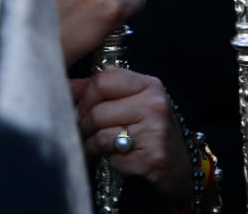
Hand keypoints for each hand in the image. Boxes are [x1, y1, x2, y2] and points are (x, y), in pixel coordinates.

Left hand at [72, 68, 190, 202]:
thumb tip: (65, 86)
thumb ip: (101, 91)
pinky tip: (117, 160)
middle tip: (84, 132)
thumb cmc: (152, 130)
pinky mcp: (153, 158)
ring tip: (94, 148)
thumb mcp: (134, 103)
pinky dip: (110, 162)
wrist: (182, 167)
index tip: (81, 109)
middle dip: (84, 126)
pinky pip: (113, 159)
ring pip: (101, 137)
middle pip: (98, 111)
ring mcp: (156, 132)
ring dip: (91, 146)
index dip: (84, 97)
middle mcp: (155, 105)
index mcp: (149, 85)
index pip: (103, 81)